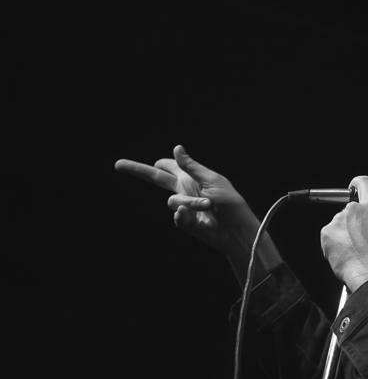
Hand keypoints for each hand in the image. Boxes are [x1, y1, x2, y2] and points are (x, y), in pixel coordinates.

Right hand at [116, 145, 282, 283]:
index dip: (161, 163)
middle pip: (156, 179)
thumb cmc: (231, 204)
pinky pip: (176, 215)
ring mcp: (183, 206)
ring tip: (208, 205)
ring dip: (191, 202)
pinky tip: (193, 215)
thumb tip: (176, 148)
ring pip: (173, 200)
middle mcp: (184, 190)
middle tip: (118, 165)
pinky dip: (185, 214)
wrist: (236, 230)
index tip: (150, 161)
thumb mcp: (213, 180)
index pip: (170, 167)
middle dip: (137, 171)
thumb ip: (192, 167)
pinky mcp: (184, 222)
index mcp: (192, 177)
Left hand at [320, 176, 367, 291]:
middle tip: (364, 240)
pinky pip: (329, 235)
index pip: (364, 183)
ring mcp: (338, 221)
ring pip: (339, 223)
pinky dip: (334, 243)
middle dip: (355, 222)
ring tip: (355, 250)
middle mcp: (354, 210)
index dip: (359, 183)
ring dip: (344, 233)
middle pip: (351, 209)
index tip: (356, 187)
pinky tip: (345, 253)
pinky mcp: (327, 233)